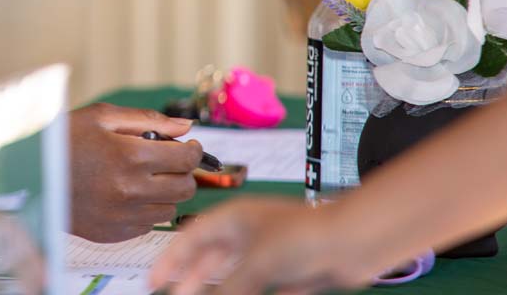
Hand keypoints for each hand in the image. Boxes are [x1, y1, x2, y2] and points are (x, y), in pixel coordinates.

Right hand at [67, 103, 200, 242]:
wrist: (28, 174)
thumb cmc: (64, 140)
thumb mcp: (101, 116)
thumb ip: (147, 120)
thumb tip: (185, 126)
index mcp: (129, 156)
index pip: (186, 158)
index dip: (193, 150)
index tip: (188, 146)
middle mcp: (129, 190)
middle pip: (185, 188)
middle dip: (183, 171)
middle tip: (169, 160)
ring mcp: (122, 216)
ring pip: (170, 208)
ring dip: (166, 192)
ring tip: (145, 177)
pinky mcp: (113, 234)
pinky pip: (148, 225)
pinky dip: (145, 209)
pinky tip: (127, 194)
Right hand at [148, 197, 376, 294]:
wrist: (352, 242)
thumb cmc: (305, 236)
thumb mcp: (255, 263)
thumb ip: (226, 288)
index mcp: (233, 219)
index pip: (191, 237)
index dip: (170, 259)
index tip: (154, 280)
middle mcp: (247, 232)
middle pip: (208, 255)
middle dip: (188, 276)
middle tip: (171, 294)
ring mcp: (268, 251)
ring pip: (230, 272)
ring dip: (213, 288)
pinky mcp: (287, 270)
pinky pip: (255, 285)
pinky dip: (240, 294)